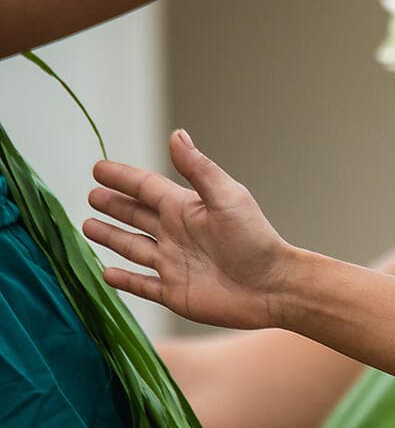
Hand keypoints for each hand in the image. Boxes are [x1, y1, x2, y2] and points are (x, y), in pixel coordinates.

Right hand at [84, 130, 296, 329]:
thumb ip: (198, 169)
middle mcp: (177, 234)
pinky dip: (124, 280)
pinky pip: (143, 285)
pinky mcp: (175, 293)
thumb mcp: (227, 197)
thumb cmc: (255, 240)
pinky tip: (106, 272)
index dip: (122, 178)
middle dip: (114, 205)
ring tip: (87, 226)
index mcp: (187, 209)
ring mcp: (174, 264)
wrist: (273, 287)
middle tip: (91, 195)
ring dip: (111, 237)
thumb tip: (177, 134)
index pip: (146, 188)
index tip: (98, 168)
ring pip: (133, 248)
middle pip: (137, 215)